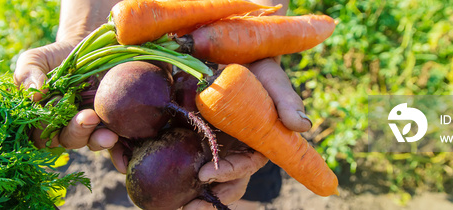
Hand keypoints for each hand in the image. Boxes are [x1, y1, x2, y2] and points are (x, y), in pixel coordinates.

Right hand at [14, 0, 118, 149]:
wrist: (88, 46)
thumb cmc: (55, 57)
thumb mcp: (35, 59)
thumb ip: (27, 73)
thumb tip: (34, 94)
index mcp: (42, 119)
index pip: (39, 134)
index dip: (46, 125)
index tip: (56, 104)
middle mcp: (65, 127)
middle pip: (67, 140)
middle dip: (78, 131)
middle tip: (89, 116)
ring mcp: (90, 127)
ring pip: (90, 142)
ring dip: (98, 140)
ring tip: (109, 135)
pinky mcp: (111, 123)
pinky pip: (114, 141)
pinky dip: (119, 148)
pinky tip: (122, 148)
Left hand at [180, 58, 309, 208]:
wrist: (232, 47)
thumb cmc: (259, 67)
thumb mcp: (274, 80)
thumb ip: (287, 101)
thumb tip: (302, 127)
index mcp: (257, 143)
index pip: (244, 167)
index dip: (228, 174)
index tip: (206, 174)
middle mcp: (234, 148)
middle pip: (225, 183)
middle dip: (210, 200)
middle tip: (191, 208)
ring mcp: (211, 142)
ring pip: (203, 177)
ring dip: (190, 194)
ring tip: (174, 205)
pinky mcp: (190, 131)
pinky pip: (179, 154)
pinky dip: (168, 166)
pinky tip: (150, 174)